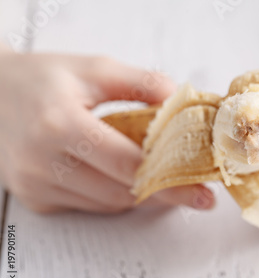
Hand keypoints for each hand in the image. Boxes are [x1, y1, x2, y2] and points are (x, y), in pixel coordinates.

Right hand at [0, 53, 214, 212]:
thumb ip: (140, 83)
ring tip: (160, 176)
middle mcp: (43, 161)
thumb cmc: (43, 78)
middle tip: (195, 190)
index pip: (128, 164)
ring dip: (139, 193)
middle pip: (122, 192)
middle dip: (163, 191)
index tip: (202, 191)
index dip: (170, 179)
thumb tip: (181, 101)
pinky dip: (113, 194)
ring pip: (109, 204)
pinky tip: (122, 176)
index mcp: (60, 124)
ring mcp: (35, 185)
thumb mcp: (93, 68)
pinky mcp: (35, 198)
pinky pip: (89, 206)